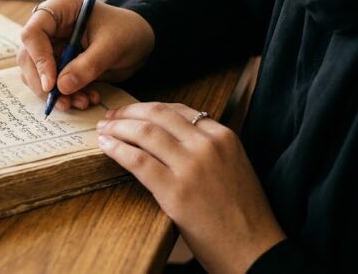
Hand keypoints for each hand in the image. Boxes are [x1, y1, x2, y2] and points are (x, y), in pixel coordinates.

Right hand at [17, 0, 154, 110]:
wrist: (140, 41)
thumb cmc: (128, 32)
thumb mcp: (113, 47)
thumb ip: (88, 65)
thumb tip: (61, 87)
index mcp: (60, 8)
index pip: (33, 33)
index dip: (38, 59)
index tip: (52, 85)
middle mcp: (50, 25)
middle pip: (29, 56)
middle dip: (45, 83)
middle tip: (65, 102)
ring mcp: (52, 44)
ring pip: (37, 73)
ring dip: (56, 93)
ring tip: (83, 102)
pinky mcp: (57, 62)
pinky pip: (51, 82)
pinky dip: (66, 95)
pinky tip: (87, 98)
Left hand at [97, 102, 285, 273]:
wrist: (254, 249)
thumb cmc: (242, 213)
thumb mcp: (232, 166)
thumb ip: (207, 147)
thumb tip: (168, 137)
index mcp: (224, 136)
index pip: (177, 110)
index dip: (148, 108)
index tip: (131, 112)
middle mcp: (208, 145)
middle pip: (157, 115)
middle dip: (128, 112)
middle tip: (110, 117)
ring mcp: (191, 166)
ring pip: (144, 132)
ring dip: (118, 128)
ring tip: (104, 131)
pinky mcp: (175, 191)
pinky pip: (137, 160)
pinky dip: (117, 150)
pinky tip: (106, 148)